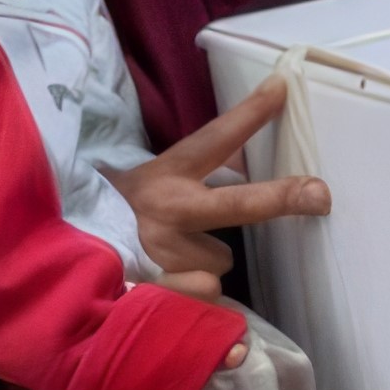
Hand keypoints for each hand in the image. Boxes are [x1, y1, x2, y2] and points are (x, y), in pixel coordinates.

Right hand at [112, 79, 329, 295]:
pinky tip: (178, 296)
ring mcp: (158, 253)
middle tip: (319, 195)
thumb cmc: (129, 211)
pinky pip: (204, 299)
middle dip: (279, 198)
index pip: (214, 139)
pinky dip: (198, 302)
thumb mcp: (162, 180)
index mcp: (167, 174)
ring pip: (219, 262)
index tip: (282, 88)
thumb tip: (255, 157)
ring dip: (204, 264)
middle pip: (235, 204)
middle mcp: (164, 211)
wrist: (69, 253)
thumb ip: (207, 170)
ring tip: (171, 260)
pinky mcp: (155, 294)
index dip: (248, 114)